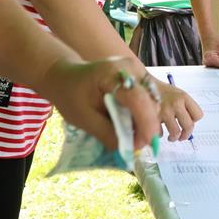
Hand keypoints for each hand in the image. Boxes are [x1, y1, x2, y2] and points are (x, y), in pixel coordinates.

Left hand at [40, 56, 159, 151]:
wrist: (66, 78)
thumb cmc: (71, 96)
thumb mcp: (83, 118)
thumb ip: (107, 133)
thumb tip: (130, 150)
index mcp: (111, 73)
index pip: (136, 97)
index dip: (145, 121)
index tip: (146, 143)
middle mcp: (130, 68)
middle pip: (149, 99)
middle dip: (147, 125)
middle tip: (135, 145)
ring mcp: (137, 71)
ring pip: (152, 100)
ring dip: (146, 121)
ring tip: (131, 136)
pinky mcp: (140, 77)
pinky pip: (148, 98)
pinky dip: (143, 114)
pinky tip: (131, 124)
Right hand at [154, 79, 203, 141]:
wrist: (142, 84)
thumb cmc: (161, 91)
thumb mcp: (176, 94)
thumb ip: (184, 107)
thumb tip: (188, 126)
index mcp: (184, 97)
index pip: (198, 115)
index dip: (194, 121)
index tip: (190, 122)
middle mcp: (176, 103)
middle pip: (189, 126)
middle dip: (186, 135)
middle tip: (182, 137)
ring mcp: (164, 111)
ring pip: (175, 132)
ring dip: (174, 137)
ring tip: (171, 137)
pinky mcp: (153, 117)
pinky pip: (160, 133)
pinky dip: (159, 133)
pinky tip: (158, 129)